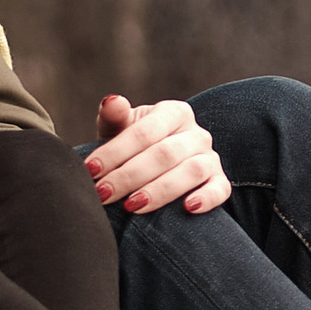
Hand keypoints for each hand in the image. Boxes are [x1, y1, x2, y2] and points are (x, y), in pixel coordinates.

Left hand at [85, 93, 229, 217]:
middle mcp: (196, 132)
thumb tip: (112, 101)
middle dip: (129, 176)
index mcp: (173, 112)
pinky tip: (187, 208)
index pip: (144, 131)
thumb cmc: (133, 148)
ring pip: (191, 171)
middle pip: (164, 153)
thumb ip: (115, 117)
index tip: (91, 170)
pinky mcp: (219, 181)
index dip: (115, 152)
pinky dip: (207, 198)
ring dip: (160, 190)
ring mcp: (210, 157)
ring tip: (132, 206)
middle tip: (103, 194)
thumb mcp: (120, 130)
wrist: (154, 168)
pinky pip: (219, 189)